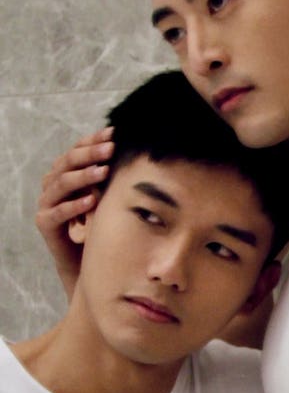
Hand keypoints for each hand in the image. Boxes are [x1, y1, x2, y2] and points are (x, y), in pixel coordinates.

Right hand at [36, 129, 113, 298]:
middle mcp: (53, 184)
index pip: (77, 149)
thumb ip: (113, 175)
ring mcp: (46, 203)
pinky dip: (74, 206)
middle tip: (110, 149)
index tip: (114, 133)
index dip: (93, 140)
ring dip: (83, 176)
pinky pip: (57, 212)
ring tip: (102, 172)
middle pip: (67, 161)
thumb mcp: (109, 194)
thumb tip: (139, 151)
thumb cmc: (101, 222)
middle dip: (90, 154)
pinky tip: (91, 201)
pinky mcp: (45, 223)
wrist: (88, 260)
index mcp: (66, 172)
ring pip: (61, 183)